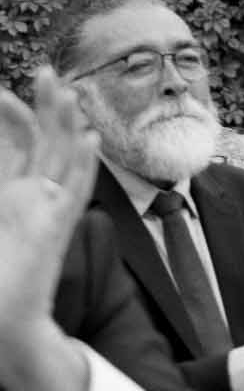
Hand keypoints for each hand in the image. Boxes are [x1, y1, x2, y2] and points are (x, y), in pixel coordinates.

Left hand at [0, 69, 100, 389]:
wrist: (2, 318)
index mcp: (10, 196)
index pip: (16, 145)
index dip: (12, 117)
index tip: (1, 93)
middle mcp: (33, 199)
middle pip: (45, 143)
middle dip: (46, 107)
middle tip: (47, 72)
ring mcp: (48, 213)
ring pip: (64, 159)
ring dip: (68, 125)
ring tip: (69, 92)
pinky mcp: (57, 230)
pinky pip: (75, 192)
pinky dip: (82, 166)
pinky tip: (88, 139)